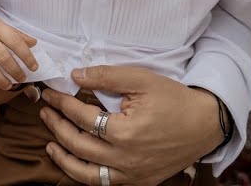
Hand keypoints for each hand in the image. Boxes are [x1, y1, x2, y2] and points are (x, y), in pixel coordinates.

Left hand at [39, 66, 223, 185]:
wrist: (205, 124)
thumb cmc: (174, 99)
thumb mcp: (141, 79)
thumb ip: (106, 76)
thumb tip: (75, 75)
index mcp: (126, 132)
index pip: (82, 118)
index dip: (62, 104)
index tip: (51, 94)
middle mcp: (126, 159)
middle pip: (79, 146)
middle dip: (57, 127)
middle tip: (45, 112)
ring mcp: (133, 175)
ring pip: (87, 174)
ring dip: (64, 159)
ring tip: (49, 143)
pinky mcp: (140, 182)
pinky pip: (105, 183)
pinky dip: (85, 175)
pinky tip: (75, 162)